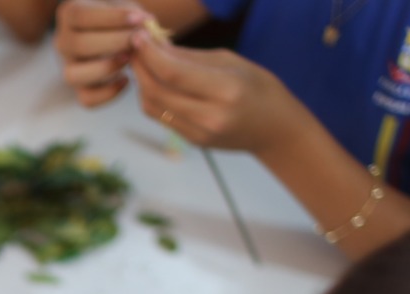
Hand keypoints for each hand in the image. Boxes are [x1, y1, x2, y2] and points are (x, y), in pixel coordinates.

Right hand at [54, 0, 147, 107]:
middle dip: (113, 43)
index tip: (138, 19)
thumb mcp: (124, 8)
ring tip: (129, 59)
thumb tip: (146, 25)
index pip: (81, 15)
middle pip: (77, 45)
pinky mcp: (79, 88)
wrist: (117, 36)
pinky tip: (126, 79)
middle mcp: (62, 42)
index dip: (110, 18)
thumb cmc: (121, 18)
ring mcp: (68, 67)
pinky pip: (86, 99)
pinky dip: (107, 93)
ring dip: (105, 68)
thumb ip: (133, 16)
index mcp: (68, 14)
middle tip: (139, 40)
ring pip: (73, 75)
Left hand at [130, 27, 307, 154]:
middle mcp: (210, 116)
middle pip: (157, 91)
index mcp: (225, 91)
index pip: (173, 73)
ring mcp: (199, 133)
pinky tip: (153, 81)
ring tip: (142, 62)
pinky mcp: (192, 141)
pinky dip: (152, 96)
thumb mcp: (231, 63)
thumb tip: (154, 44)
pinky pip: (161, 117)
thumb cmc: (259, 88)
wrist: (276, 130)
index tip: (138, 36)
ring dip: (142, 82)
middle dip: (140, 66)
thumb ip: (190, 57)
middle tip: (133, 47)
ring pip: (153, 106)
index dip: (149, 54)